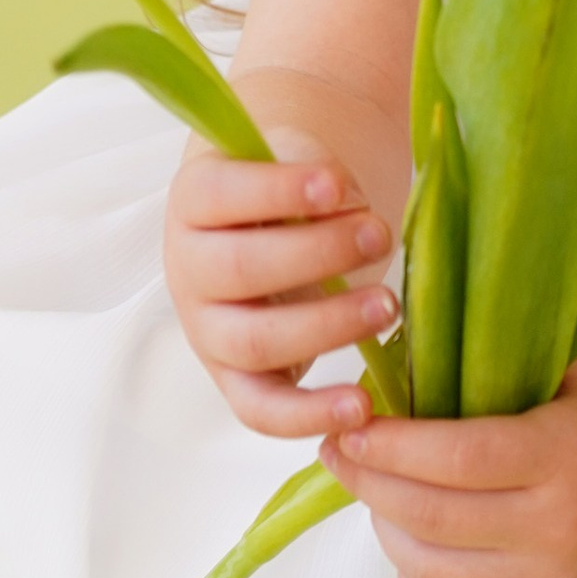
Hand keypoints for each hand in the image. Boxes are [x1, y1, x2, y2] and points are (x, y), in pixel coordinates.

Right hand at [164, 146, 396, 440]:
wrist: (275, 233)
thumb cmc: (289, 192)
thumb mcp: (296, 163)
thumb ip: (318, 176)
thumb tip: (348, 201)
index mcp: (194, 201)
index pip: (220, 194)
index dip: (277, 189)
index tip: (337, 185)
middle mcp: (188, 269)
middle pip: (240, 269)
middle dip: (318, 254)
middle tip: (380, 235)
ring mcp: (209, 331)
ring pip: (255, 340)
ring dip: (328, 325)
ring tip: (388, 305)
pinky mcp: (237, 381)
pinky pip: (261, 410)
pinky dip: (310, 414)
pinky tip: (361, 405)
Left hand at [319, 349, 576, 577]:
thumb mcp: (575, 366)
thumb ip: (495, 357)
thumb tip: (394, 348)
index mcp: (566, 456)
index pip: (451, 460)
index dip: (386, 445)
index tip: (348, 424)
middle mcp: (562, 532)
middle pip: (430, 517)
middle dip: (369, 484)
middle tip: (342, 453)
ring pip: (432, 572)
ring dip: (389, 531)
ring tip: (379, 493)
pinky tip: (414, 544)